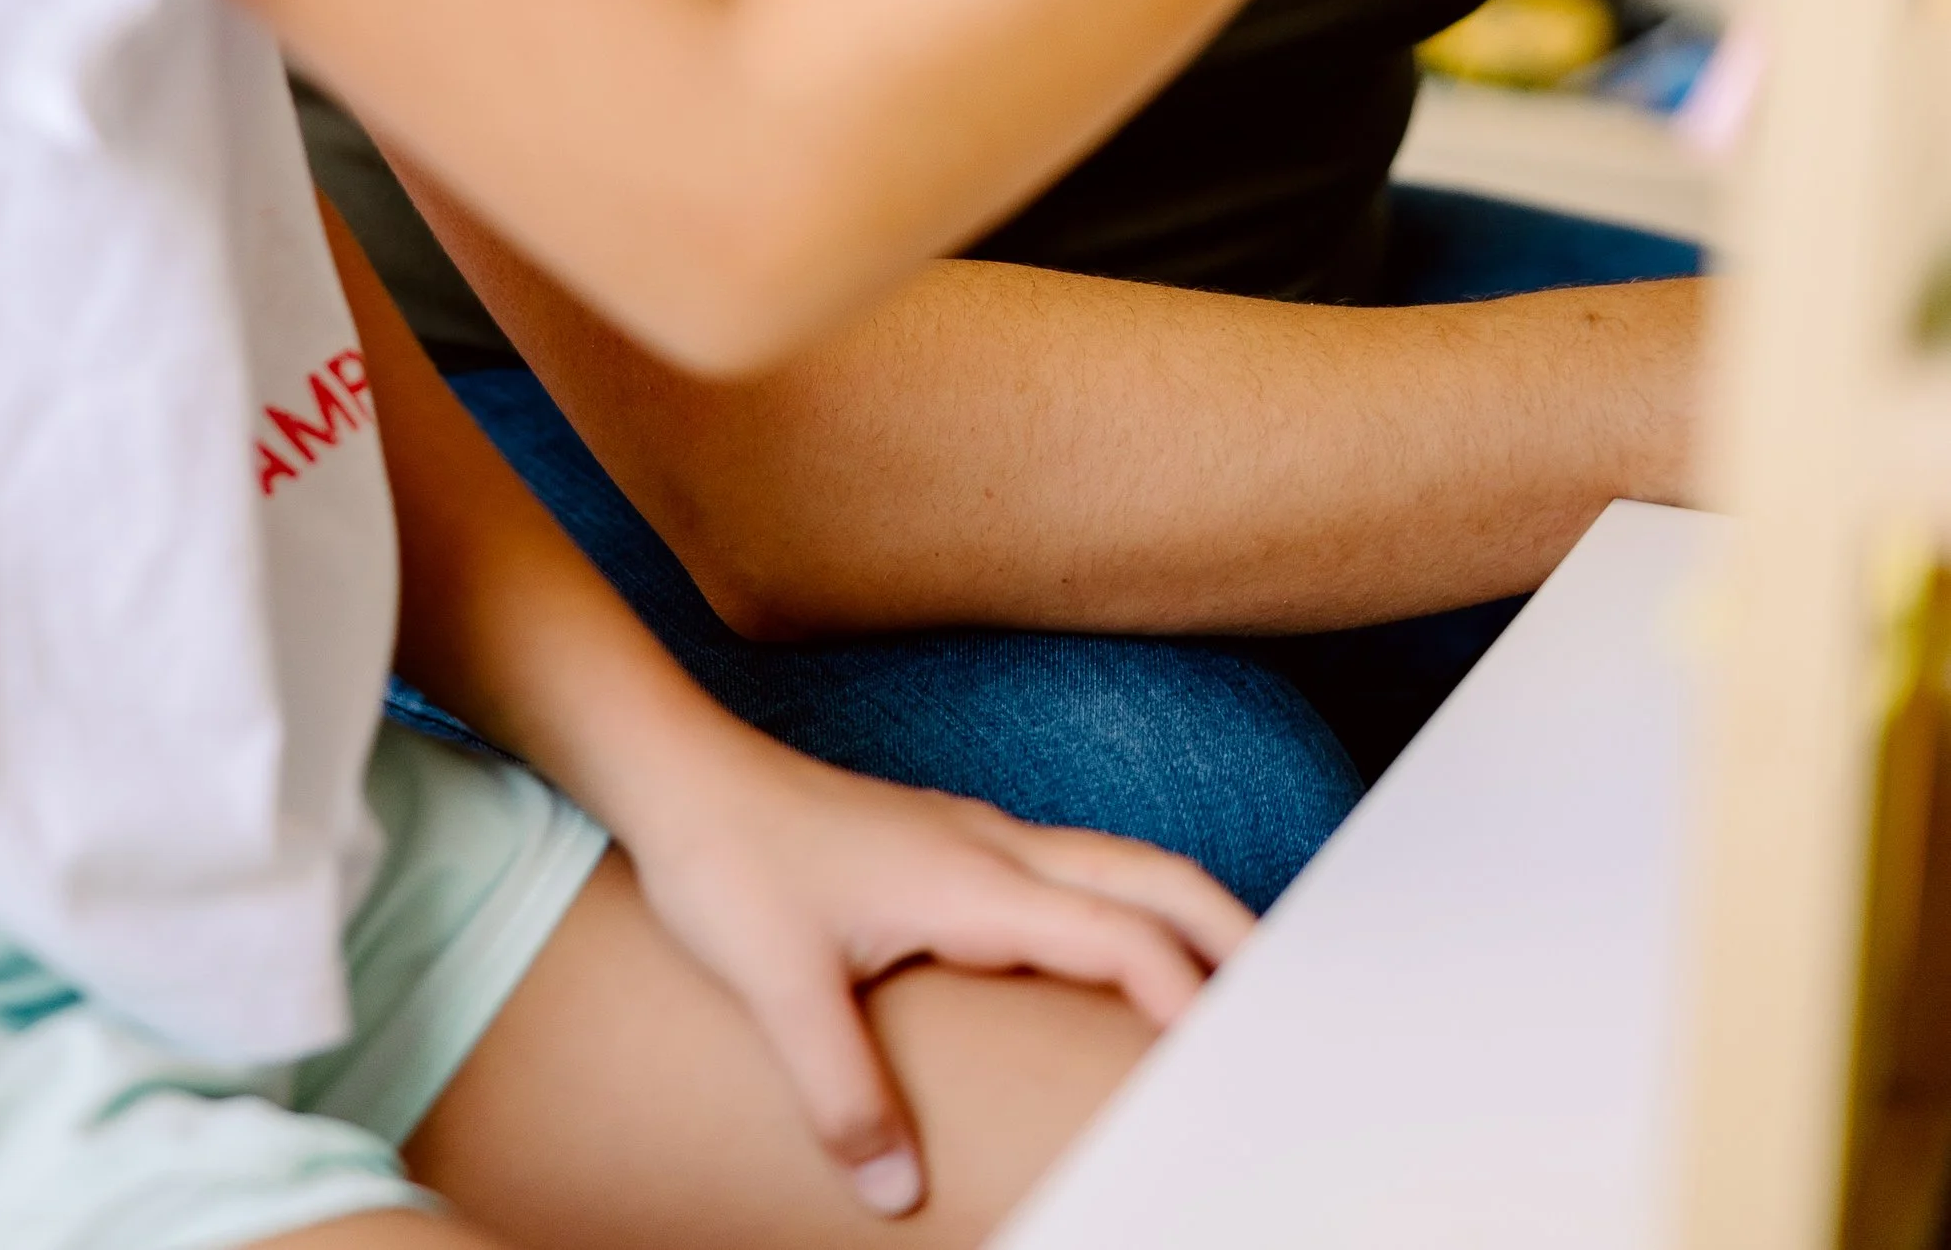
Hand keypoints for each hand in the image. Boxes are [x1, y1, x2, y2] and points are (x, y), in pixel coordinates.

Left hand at [610, 724, 1248, 1216]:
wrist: (677, 773)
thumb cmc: (727, 862)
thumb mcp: (778, 989)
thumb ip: (844, 1094)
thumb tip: (898, 1195)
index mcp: (974, 878)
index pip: (1121, 939)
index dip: (1188, 1003)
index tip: (1239, 1067)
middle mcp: (994, 846)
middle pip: (1154, 878)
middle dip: (1233, 937)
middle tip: (1291, 1010)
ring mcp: (976, 837)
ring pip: (1119, 865)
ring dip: (1186, 916)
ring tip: (1230, 992)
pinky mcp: (950, 844)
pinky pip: (1074, 871)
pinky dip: (1128, 909)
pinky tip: (1113, 960)